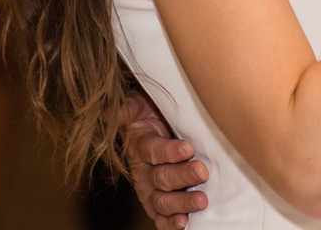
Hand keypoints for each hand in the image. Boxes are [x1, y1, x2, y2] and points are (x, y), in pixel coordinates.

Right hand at [120, 92, 208, 229]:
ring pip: (162, 200)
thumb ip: (130, 107)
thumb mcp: (141, 104)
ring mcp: (150, 190)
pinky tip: (184, 223)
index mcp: (139, 146)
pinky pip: (161, 218)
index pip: (152, 151)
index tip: (188, 148)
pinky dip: (170, 223)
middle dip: (182, 175)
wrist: (159, 126)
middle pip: (160, 178)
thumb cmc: (154, 113)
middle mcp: (142, 172)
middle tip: (202, 171)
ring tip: (201, 200)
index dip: (169, 151)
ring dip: (181, 202)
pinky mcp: (159, 205)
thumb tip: (118, 110)